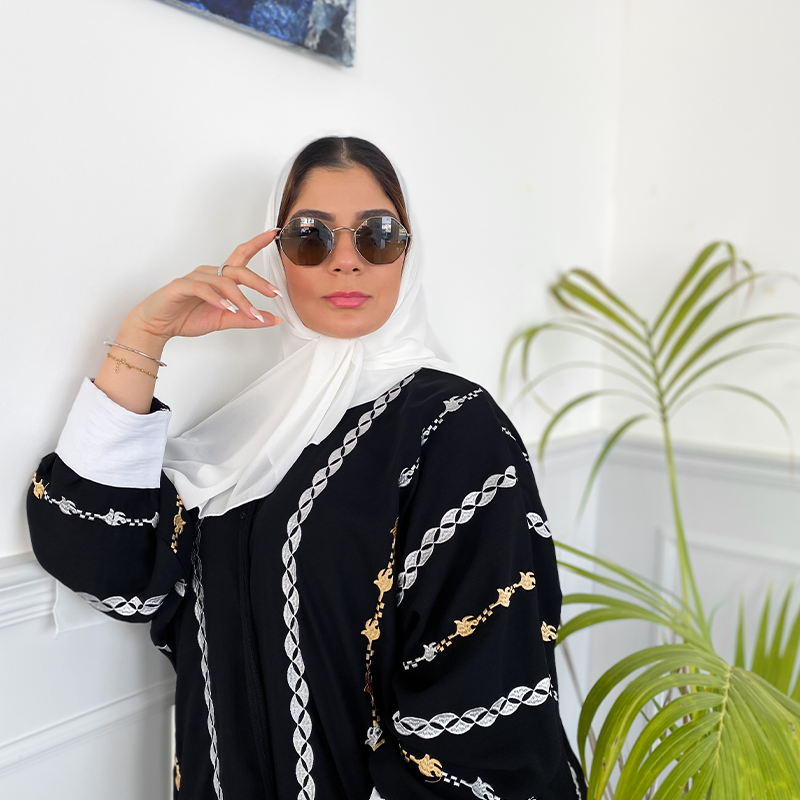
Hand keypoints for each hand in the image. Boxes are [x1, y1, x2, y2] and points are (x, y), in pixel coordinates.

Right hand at [125, 229, 282, 342]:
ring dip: (240, 299)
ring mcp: (195, 278)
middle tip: (274, 293)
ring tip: (251, 314)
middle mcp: (209, 273)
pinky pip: (202, 288)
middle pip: (238, 270)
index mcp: (220, 278)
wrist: (157, 326)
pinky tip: (226, 308)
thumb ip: (248, 318)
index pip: (242, 256)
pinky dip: (216, 298)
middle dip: (258, 282)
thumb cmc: (187, 317)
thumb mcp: (224, 320)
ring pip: (223, 282)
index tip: (274, 232)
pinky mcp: (181, 286)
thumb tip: (273, 318)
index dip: (257, 243)